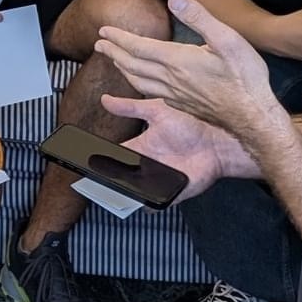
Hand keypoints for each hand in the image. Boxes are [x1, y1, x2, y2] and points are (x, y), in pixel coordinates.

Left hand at [95, 0, 283, 135]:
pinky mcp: (181, 106)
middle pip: (132, 65)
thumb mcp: (228, 39)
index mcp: (177, 61)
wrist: (253, 115)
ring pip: (138, 82)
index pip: (139, 47)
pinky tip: (140, 83)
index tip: (104, 31)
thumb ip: (200, 18)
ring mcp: (174, 95)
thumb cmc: (244, 77)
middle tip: (99, 44)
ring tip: (113, 60)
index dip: (119, 38)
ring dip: (122, 69)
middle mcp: (170, 79)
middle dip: (114, 52)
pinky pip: (150, 93)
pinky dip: (137, 84)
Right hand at [100, 94, 243, 201]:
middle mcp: (146, 165)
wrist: (218, 141)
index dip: (98, 157)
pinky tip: (136, 197)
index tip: (83, 157)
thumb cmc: (192, 124)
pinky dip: (144, 202)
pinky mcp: (171, 193)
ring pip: (132, 191)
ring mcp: (158, 180)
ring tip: (110, 187)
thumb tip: (105, 99)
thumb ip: (130, 108)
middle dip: (104, 178)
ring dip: (121, 191)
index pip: (113, 155)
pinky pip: (153, 203)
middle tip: (93, 176)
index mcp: (140, 147)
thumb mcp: (157, 111)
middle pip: (118, 176)